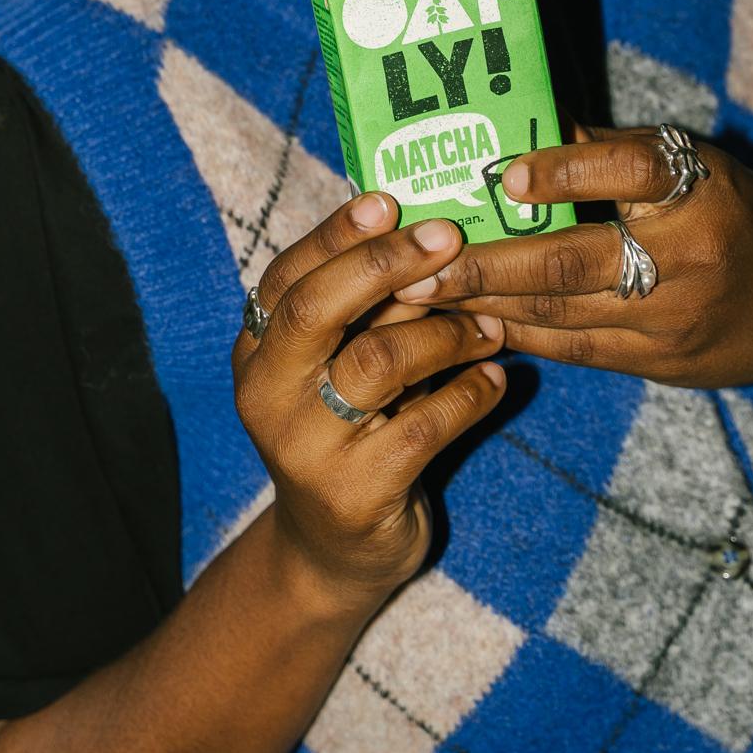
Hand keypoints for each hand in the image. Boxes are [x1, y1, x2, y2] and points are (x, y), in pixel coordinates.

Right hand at [232, 193, 505, 607]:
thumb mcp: (339, 366)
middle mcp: (267, 394)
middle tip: (449, 238)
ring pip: (378, 362)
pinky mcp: (354, 493)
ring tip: (491, 325)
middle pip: (317, 308)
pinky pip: (424, 426)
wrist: (333, 552)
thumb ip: (366, 308)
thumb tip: (428, 228)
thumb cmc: (347, 431)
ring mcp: (305, 448)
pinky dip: (470, 394)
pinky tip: (496, 380)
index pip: (287, 275)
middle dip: (385, 265)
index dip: (337, 234)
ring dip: (447, 333)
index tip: (390, 200)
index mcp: (257, 350)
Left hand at [393, 128, 752, 429]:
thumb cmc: (747, 218)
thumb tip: (531, 120)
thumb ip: (619, 152)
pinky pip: (573, 349)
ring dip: (484, 303)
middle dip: (488, 264)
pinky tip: (469, 321)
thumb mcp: (703, 167)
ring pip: (561, 314)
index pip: (631, 171)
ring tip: (420, 291)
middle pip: (574, 261)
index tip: (506, 174)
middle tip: (420, 259)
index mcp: (702, 191)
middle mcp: (686, 257)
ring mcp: (670, 320)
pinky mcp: (656, 363)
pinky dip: (518, 334)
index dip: (566, 173)